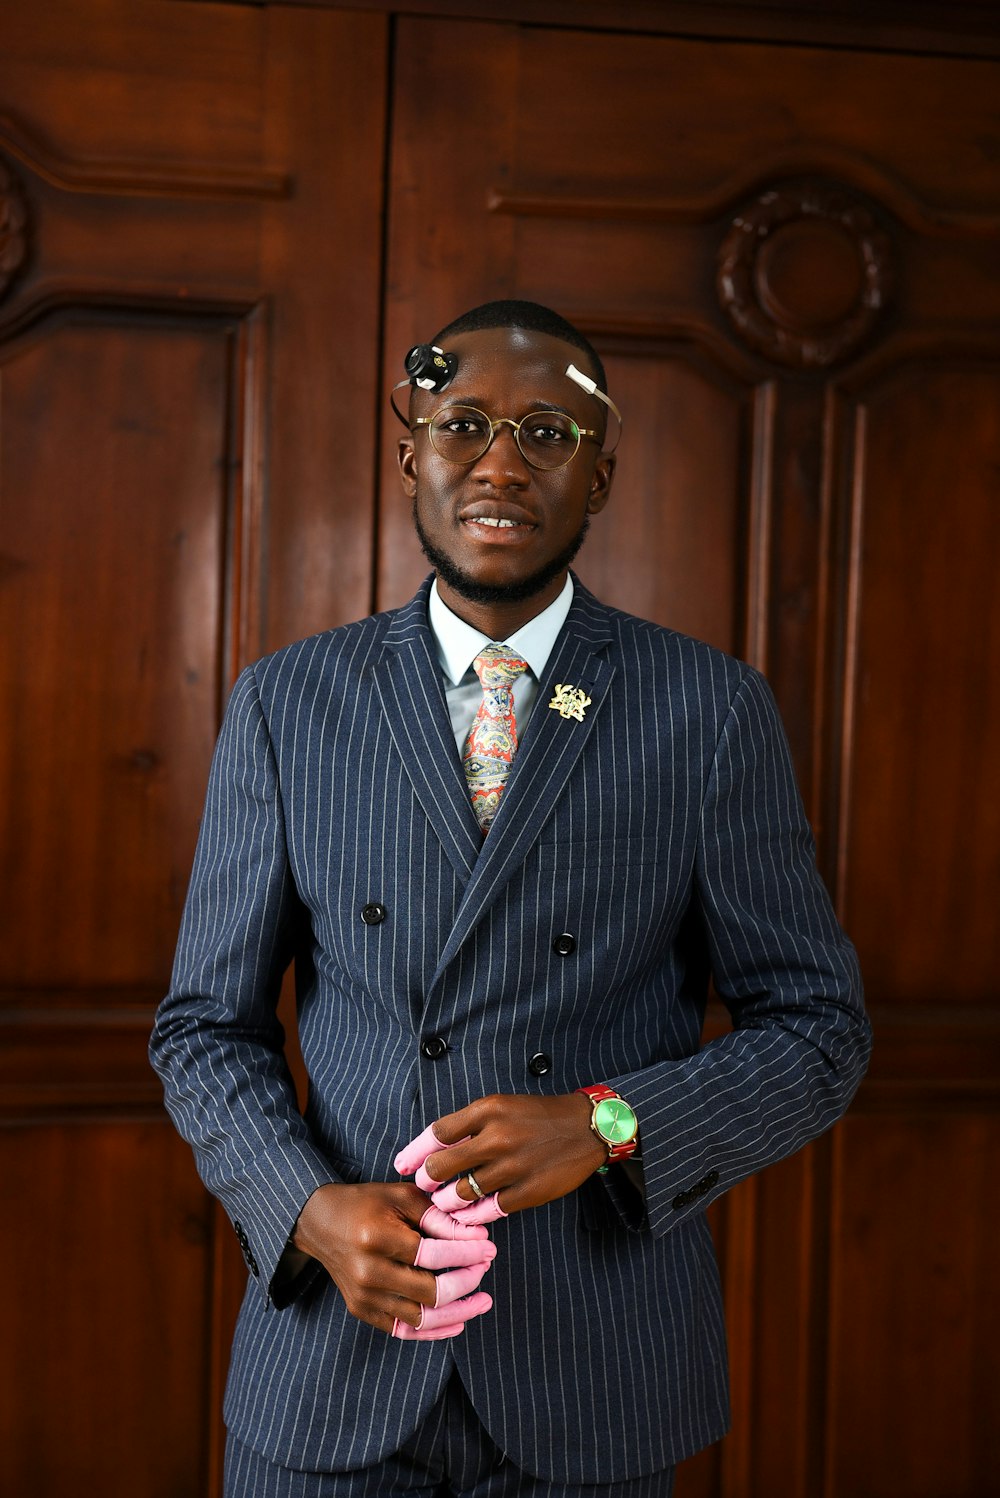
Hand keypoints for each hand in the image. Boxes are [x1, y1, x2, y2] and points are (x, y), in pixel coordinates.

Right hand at [292, 1183, 494, 1339]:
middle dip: (467, 1282)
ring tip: (483, 1301)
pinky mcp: (363, 1311)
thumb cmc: (366, 1203)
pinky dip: (434, 1330)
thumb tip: (475, 1236)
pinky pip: (404, 1331)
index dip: (466, 1254)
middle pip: (431, 1292)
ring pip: (421, 1319)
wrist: (319, 1223)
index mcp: (377, 1238)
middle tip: (486, 1267)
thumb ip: (437, 1217)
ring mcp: (364, 1297)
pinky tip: (459, 1322)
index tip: (489, 1248)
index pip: (433, 1255)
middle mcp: (368, 1273)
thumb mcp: (400, 1196)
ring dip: (458, 1312)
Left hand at [395, 1093, 607, 1220]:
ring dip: (446, 1202)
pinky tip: (467, 1216)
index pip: (437, 1133)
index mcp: (488, 1111)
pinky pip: (489, 1209)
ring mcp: (513, 1167)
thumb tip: (432, 1148)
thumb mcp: (501, 1106)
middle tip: (424, 1186)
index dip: (415, 1152)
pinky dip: (473, 1215)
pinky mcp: (528, 1191)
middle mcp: (498, 1137)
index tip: (402, 1164)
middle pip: (442, 1166)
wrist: (584, 1127)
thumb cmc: (537, 1116)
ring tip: (444, 1203)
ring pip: (462, 1193)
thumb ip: (469, 1125)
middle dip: (426, 1181)